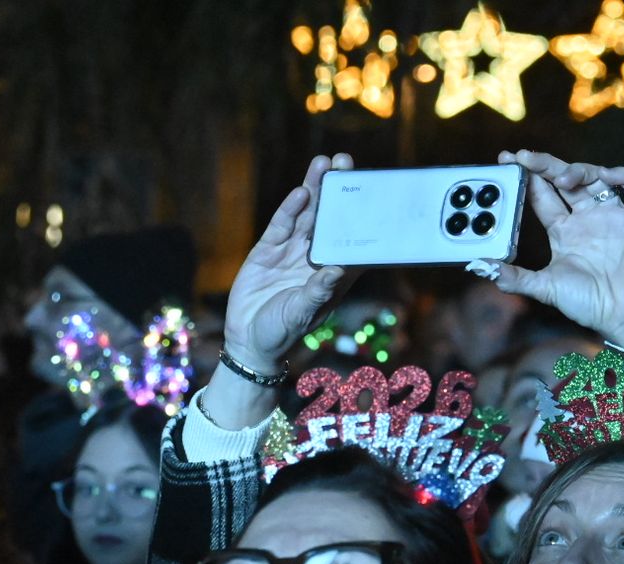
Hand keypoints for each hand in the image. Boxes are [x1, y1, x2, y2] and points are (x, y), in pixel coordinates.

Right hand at [224, 153, 356, 370]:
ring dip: (315, 189)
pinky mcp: (267, 249)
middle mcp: (315, 258)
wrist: (249, 340)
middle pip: (330, 217)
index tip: (373, 192)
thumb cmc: (284, 331)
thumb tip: (337, 270)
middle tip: (346, 162)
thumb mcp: (303, 313)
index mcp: (334, 274)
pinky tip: (300, 192)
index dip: (363, 216)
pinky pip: (281, 225)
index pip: (353, 240)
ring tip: (323, 164)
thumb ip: (318, 292)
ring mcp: (291, 251)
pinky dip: (290, 209)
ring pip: (306, 215)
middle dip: (338, 190)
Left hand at [483, 149, 623, 353]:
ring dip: (580, 170)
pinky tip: (608, 176)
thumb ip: (514, 277)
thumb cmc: (587, 305)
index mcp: (563, 230)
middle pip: (566, 179)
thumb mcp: (545, 288)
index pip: (542, 195)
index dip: (528, 177)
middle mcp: (586, 218)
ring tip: (564, 177)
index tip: (508, 160)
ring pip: (596, 178)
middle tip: (526, 157)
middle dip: (546, 165)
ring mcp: (612, 216)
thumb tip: (478, 266)